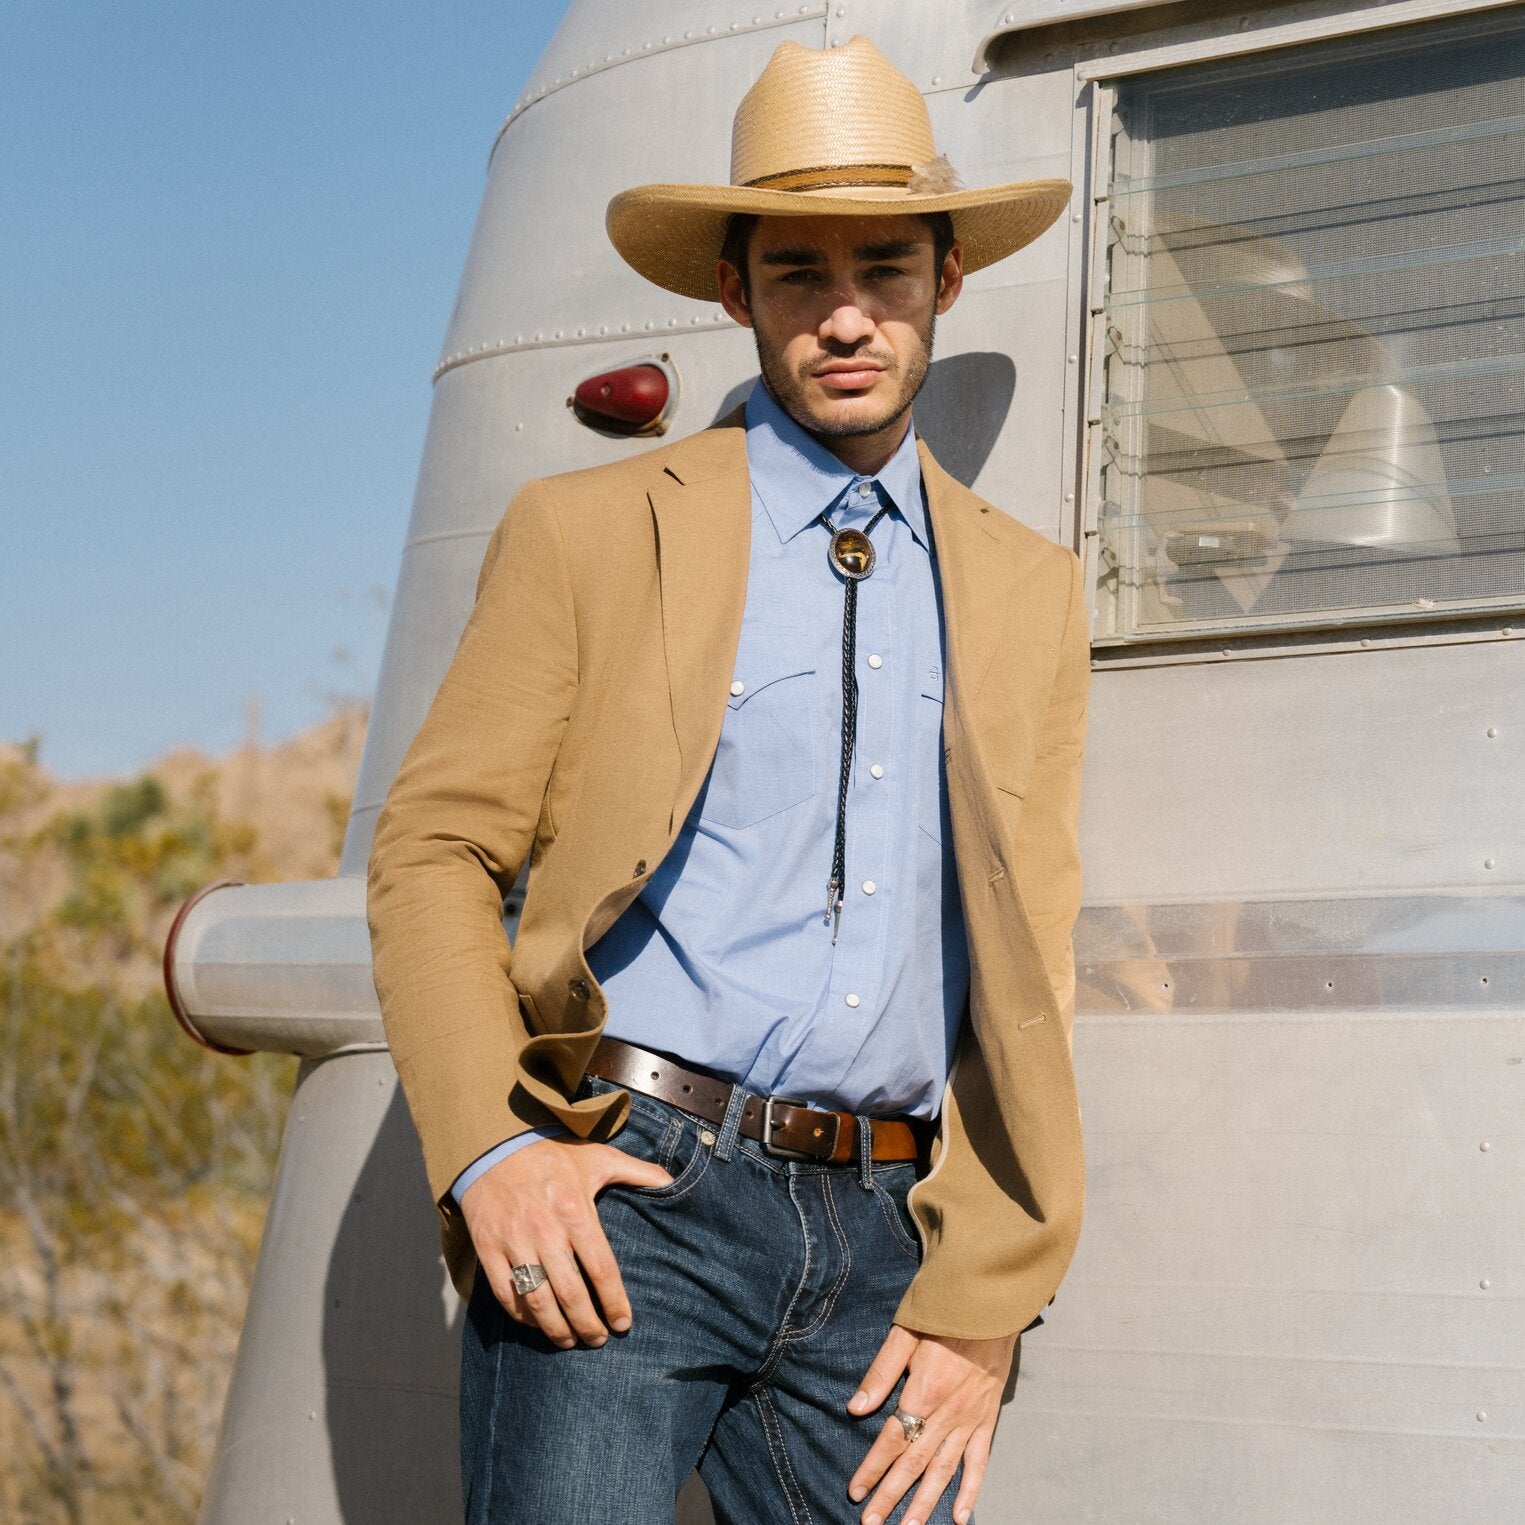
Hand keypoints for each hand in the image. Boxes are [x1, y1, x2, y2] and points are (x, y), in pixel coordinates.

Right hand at [458, 1135, 673, 1348]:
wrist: (494, 1144)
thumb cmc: (552, 1155)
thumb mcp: (597, 1157)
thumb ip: (637, 1171)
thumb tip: (673, 1182)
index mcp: (576, 1210)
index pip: (601, 1269)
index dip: (614, 1302)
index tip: (623, 1323)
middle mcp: (545, 1230)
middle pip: (571, 1294)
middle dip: (588, 1325)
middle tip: (599, 1340)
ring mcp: (514, 1242)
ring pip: (537, 1301)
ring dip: (556, 1329)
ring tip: (570, 1341)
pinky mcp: (488, 1248)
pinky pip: (505, 1294)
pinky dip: (522, 1316)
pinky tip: (538, 1323)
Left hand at [845, 1324, 1016, 1524]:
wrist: (990, 1305)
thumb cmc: (943, 1315)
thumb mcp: (905, 1334)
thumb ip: (881, 1373)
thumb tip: (855, 1408)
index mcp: (923, 1391)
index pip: (893, 1440)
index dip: (872, 1468)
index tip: (855, 1493)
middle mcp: (947, 1413)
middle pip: (914, 1464)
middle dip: (891, 1496)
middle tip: (871, 1524)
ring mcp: (970, 1419)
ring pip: (944, 1470)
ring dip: (924, 1503)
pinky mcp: (987, 1419)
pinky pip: (979, 1462)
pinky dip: (970, 1490)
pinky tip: (959, 1515)